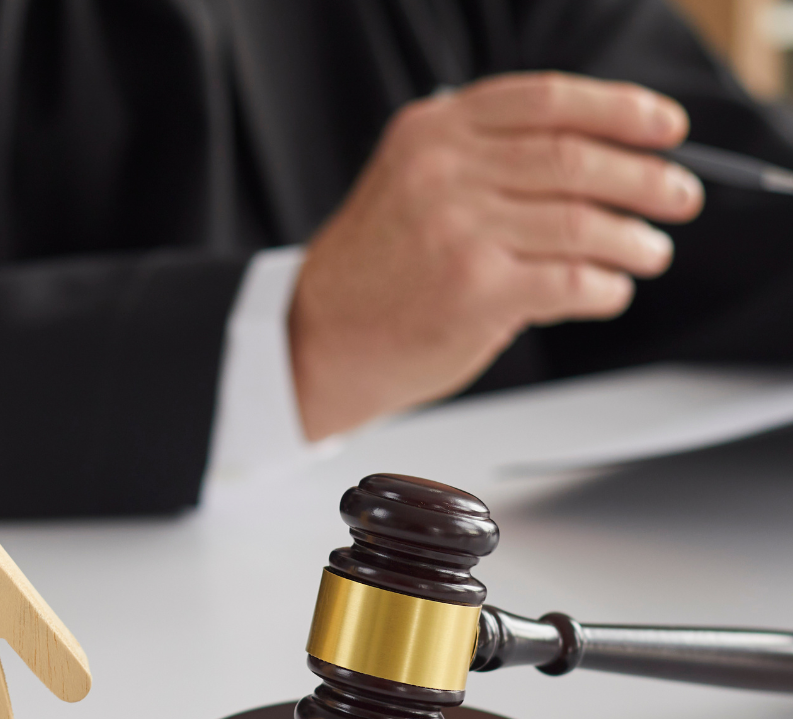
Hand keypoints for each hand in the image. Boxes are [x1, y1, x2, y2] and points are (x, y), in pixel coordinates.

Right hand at [289, 72, 703, 439]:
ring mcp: (459, 230)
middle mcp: (444, 173)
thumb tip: (593, 165)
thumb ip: (484, 161)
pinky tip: (609, 290)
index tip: (664, 127)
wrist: (319, 339)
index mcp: (431, 132)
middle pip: (576, 159)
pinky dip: (606, 286)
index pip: (547, 100)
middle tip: (677, 196)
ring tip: (651, 251)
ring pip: (584, 222)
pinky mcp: (475, 291)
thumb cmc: (373, 271)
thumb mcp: (411, 184)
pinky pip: (571, 279)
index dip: (620, 109)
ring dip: (634, 239)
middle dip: (644, 178)